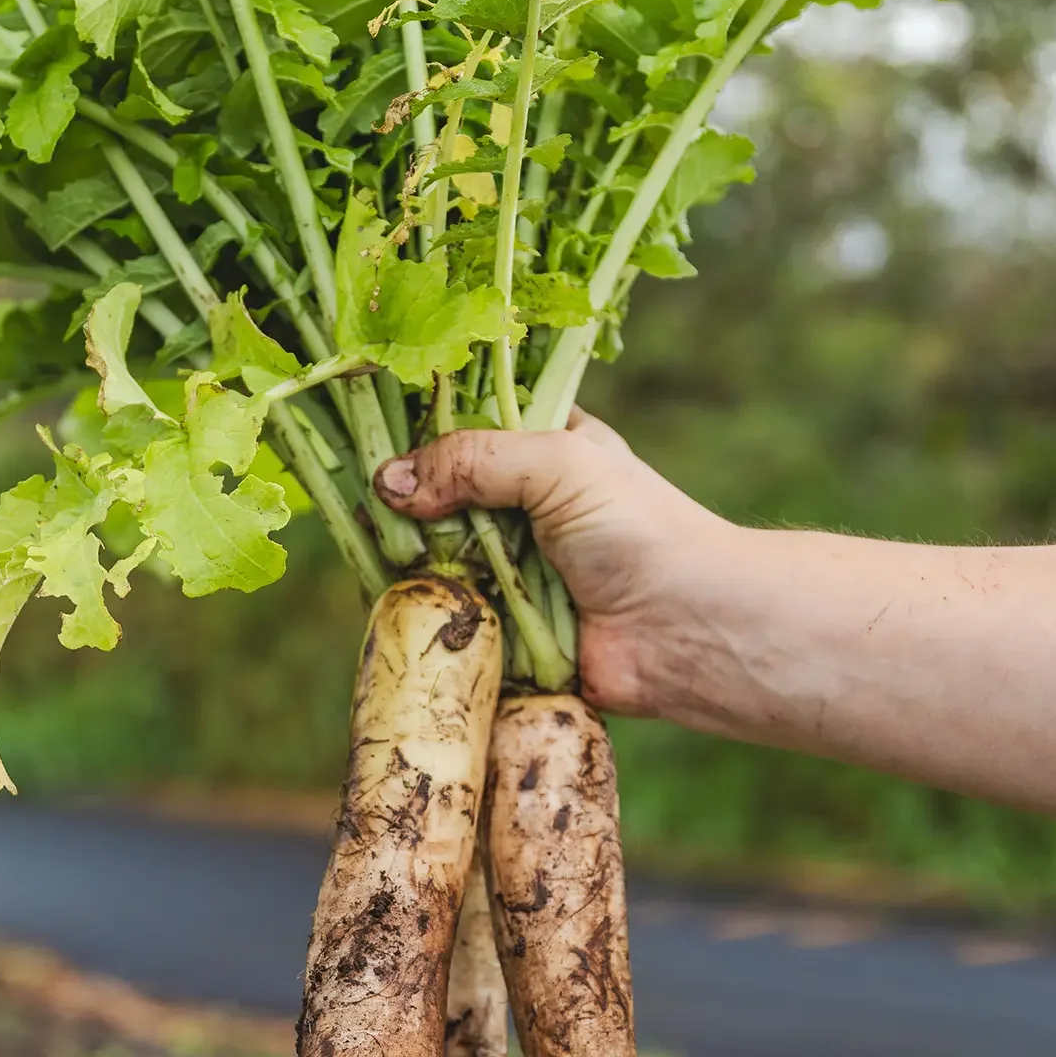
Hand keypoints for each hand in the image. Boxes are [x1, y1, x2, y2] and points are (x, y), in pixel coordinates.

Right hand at [374, 413, 730, 715]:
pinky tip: (398, 604)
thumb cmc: (640, 530)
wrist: (686, 631)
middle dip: (406, 502)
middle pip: (437, 494)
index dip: (418, 430)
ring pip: (433, 556)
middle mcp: (522, 506)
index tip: (369, 434)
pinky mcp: (503, 628)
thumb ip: (472, 459)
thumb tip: (388, 482)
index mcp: (542, 449)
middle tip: (373, 507)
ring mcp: (511, 569)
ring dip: (412, 559)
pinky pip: (447, 615)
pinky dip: (426, 612)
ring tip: (390, 555)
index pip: (463, 425)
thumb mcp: (557, 462)